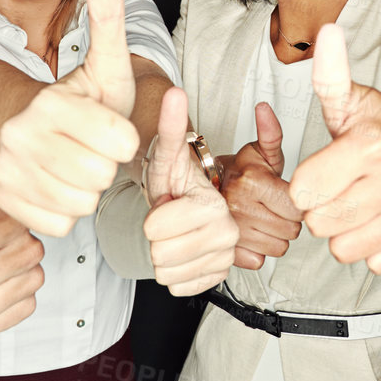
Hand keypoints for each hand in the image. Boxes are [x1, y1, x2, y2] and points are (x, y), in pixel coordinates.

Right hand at [0, 0, 141, 235]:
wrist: (31, 129)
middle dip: (105, 165)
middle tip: (91, 148)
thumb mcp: (104, 61)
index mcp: (51, 102)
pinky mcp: (5, 201)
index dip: (124, 138)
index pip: (120, 140)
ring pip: (81, 203)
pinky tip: (59, 186)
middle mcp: (21, 136)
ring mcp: (8, 170)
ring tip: (77, 165)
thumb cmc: (82, 99)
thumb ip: (107, 17)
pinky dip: (66, 212)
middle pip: (101, 175)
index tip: (111, 128)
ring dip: (88, 190)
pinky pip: (60, 224)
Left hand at [141, 87, 238, 294]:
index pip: (156, 230)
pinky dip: (173, 272)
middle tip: (170, 217)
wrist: (186, 201)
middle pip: (160, 254)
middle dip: (156, 236)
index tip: (169, 202)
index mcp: (215, 208)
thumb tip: (173, 92)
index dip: (153, 216)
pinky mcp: (216, 277)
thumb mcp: (168, 152)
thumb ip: (171, 125)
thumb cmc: (176, 179)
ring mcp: (223, 259)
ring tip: (174, 233)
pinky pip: (176, 287)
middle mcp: (227, 235)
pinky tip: (181, 251)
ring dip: (162, 254)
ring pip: (165, 273)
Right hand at [219, 102, 302, 268]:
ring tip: (264, 220)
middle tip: (274, 208)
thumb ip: (271, 132)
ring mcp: (232, 232)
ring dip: (275, 237)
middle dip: (287, 221)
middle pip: (291, 231)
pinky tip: (253, 236)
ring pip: (278, 248)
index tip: (284, 197)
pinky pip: (259, 261)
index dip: (296, 204)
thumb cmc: (238, 172)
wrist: (205, 191)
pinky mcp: (227, 252)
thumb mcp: (259, 150)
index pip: (297, 209)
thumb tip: (264, 109)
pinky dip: (258, 252)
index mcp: (252, 182)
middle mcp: (239, 207)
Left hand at [290, 26, 380, 273]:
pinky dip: (375, 247)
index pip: (303, 193)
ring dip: (346, 231)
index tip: (323, 171)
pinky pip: (378, 263)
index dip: (306, 185)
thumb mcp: (350, 100)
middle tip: (343, 187)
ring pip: (346, 250)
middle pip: (321, 225)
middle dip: (324, 209)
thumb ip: (329, 74)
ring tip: (361, 202)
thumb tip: (326, 31)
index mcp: (371, 145)